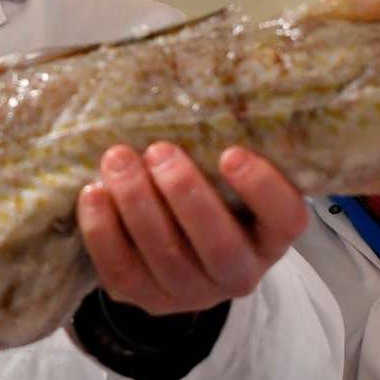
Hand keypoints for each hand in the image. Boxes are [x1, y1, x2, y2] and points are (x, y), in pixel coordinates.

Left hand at [76, 143, 308, 315]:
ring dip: (138, 206)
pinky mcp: (147, 299)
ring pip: (167, 259)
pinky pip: (122, 273)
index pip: (286, 220)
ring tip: (118, 160)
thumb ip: (224, 146)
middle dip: (185, 195)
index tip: (231, 153)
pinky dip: (104, 232)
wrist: (175, 244)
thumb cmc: (209, 190)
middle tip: (159, 150)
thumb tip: (199, 79)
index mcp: (271, 236)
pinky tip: (94, 193)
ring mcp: (192, 293)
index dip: (262, 189)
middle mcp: (239, 273)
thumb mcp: (227, 174)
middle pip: (218, 247)